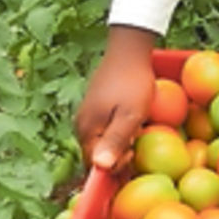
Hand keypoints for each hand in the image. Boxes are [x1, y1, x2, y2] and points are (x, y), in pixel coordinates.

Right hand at [73, 25, 156, 172]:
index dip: (115, 167)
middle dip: (116, 157)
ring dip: (118, 144)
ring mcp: (87, 116)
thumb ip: (116, 141)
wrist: (129, 50)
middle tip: (137, 142)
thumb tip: (100, 168)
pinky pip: (103, 129)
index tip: (134, 152)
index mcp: (87, 130)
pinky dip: (116, 132)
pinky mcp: (95, 108)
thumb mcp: (131, 114)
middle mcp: (81, 125)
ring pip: (100, 142)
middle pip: (96, 155)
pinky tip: (131, 124)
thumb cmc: (133, 83)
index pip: (94, 165)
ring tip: (136, 132)